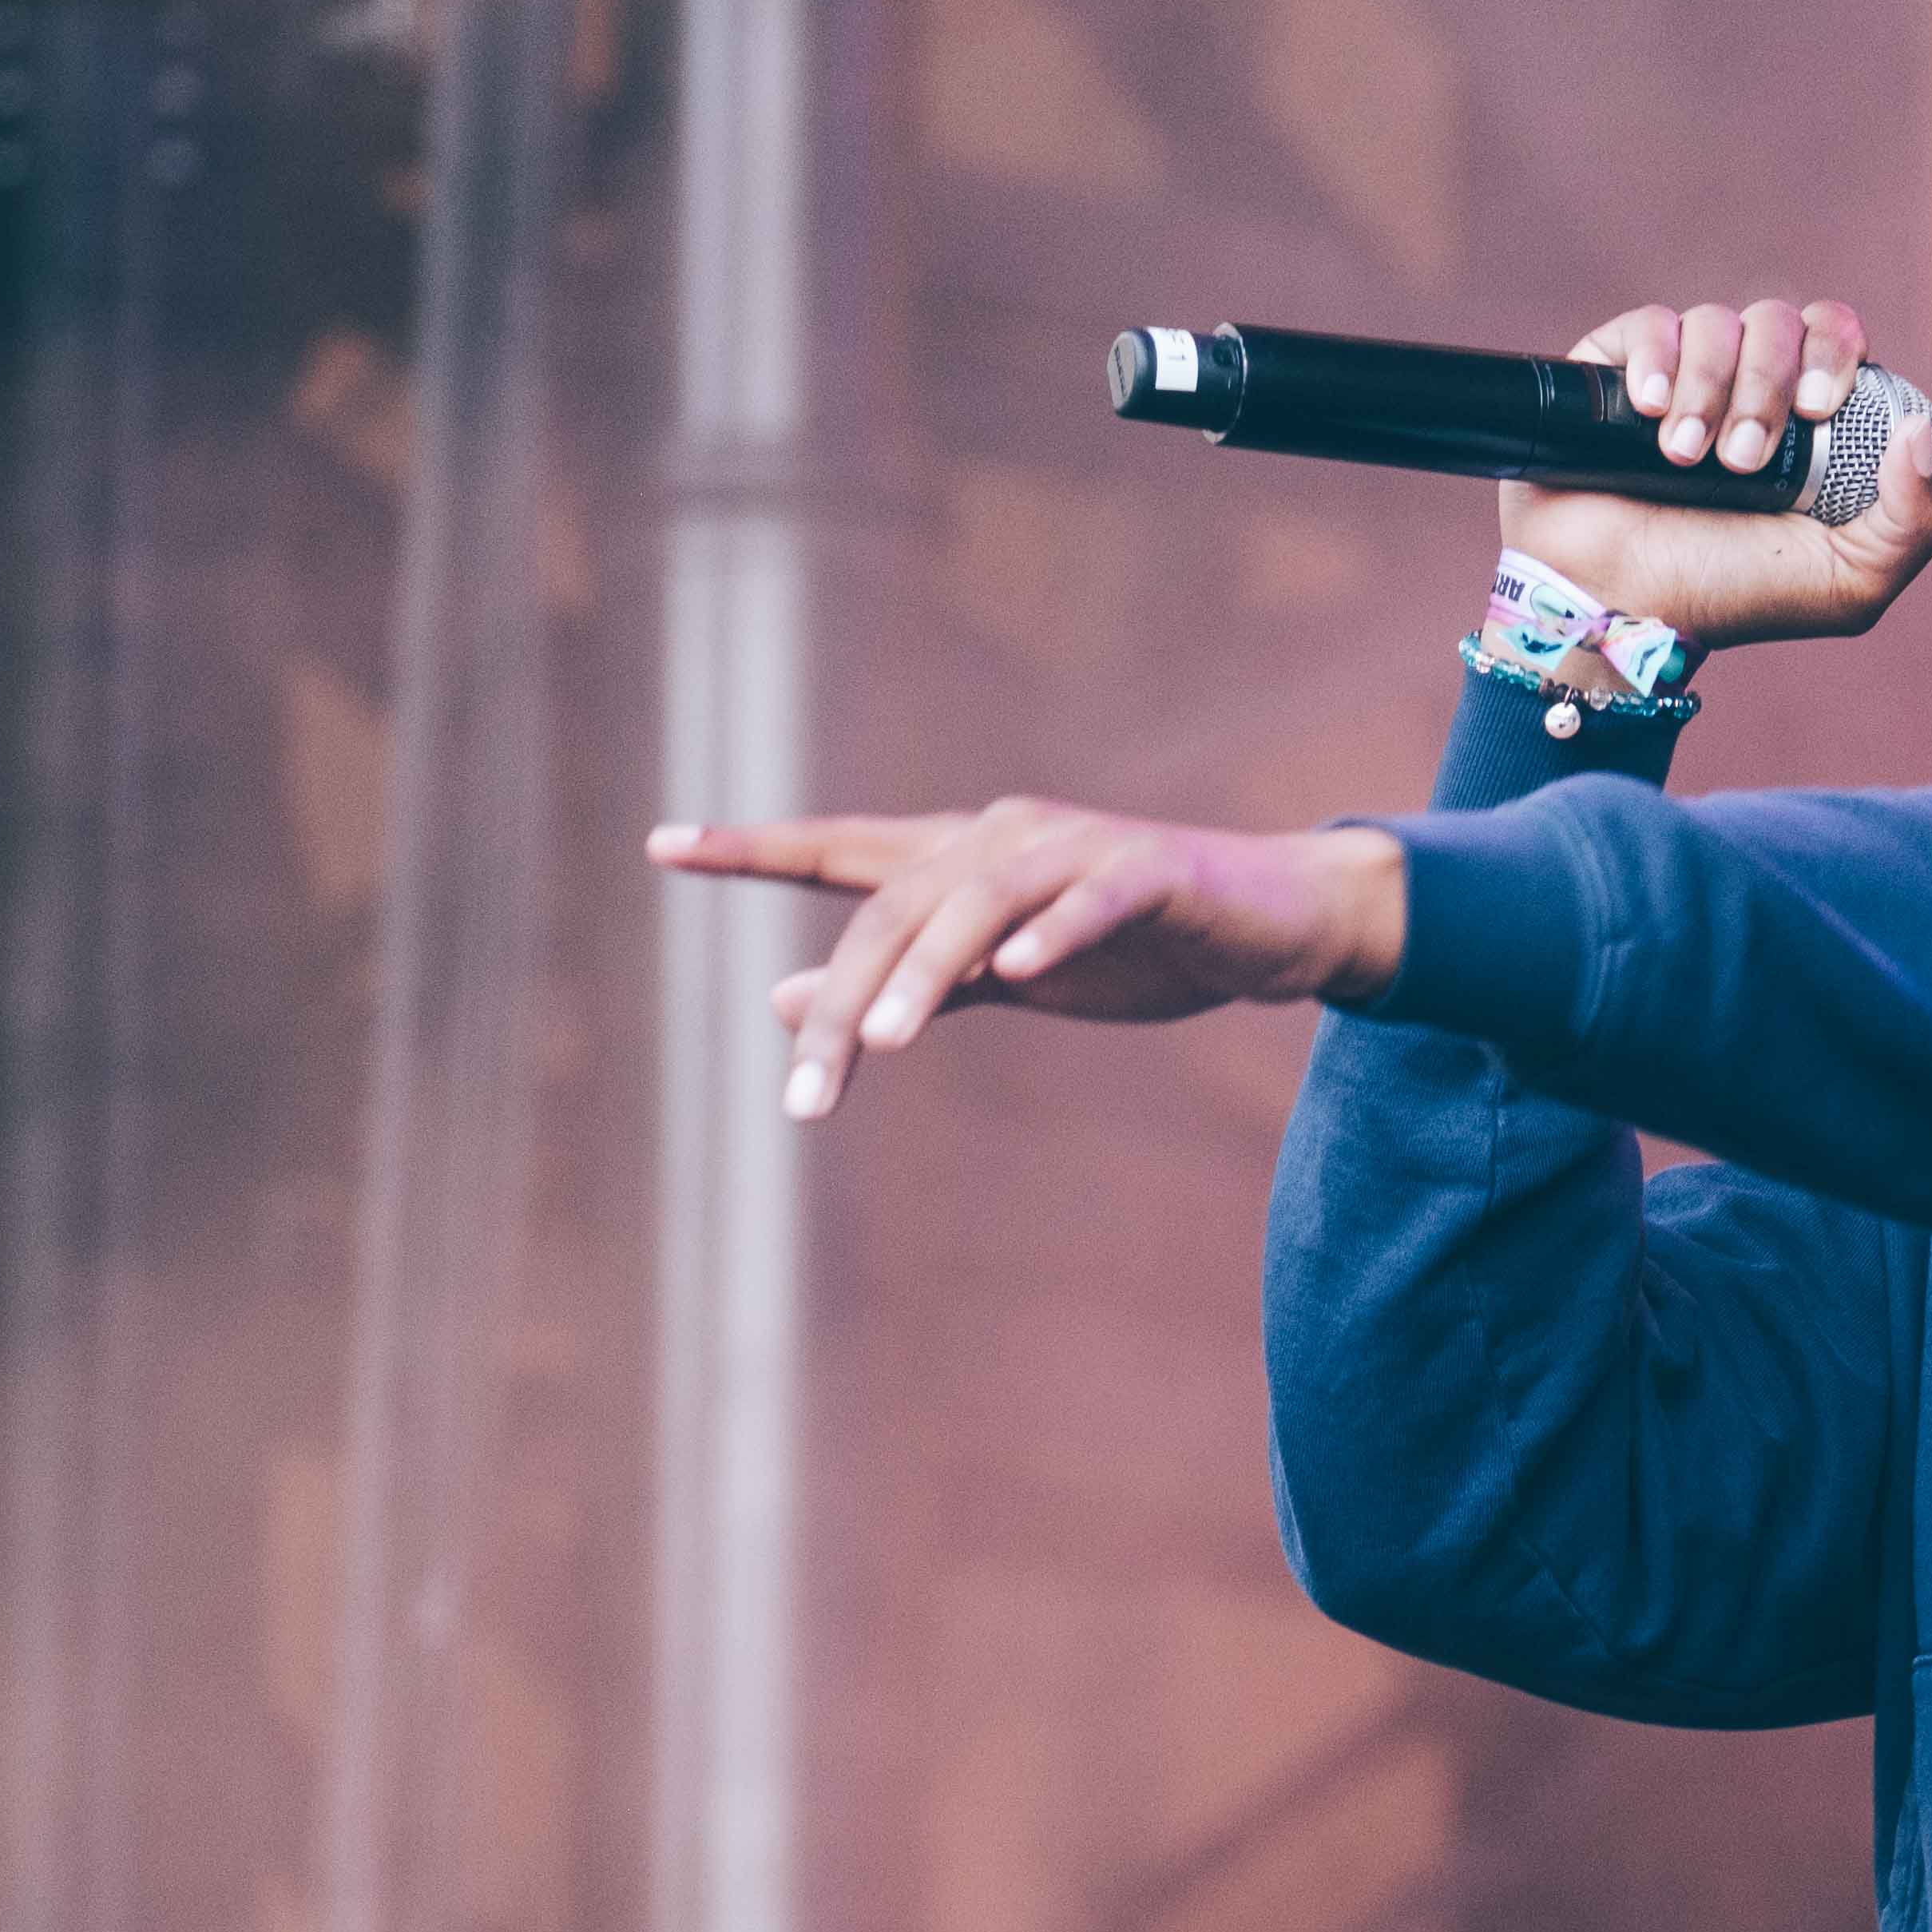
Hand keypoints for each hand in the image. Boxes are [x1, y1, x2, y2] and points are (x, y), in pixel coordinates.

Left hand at [646, 798, 1405, 1121]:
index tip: (662, 846)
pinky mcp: (1151, 870)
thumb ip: (903, 986)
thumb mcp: (1003, 976)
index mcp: (961, 861)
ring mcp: (1078, 849)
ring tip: (882, 1042)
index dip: (753, 848)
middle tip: (806, 1093)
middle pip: (896, 909)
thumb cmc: (1137, 947)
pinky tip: (1021, 968)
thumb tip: (778, 1002)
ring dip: (926, 971)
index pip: (839, 850)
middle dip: (844, 998)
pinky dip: (1054, 930)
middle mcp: (1003, 838)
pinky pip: (1091, 898)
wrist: (1269, 921)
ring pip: (978, 903)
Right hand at [1501, 293, 1931, 647]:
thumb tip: (1920, 431)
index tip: (1817, 410)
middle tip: (1743, 460)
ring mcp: (1683, 376)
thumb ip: (1916, 521)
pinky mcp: (1616, 372)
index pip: (1837, 338)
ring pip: (1715, 323)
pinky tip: (1648, 411)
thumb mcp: (1850, 583)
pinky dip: (1654, 361)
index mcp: (1810, 421)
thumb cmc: (1735, 597)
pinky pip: (1650, 324)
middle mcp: (1749, 386)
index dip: (1834, 355)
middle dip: (1767, 383)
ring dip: (1708, 390)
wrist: (1623, 607)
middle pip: (1780, 322)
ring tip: (1685, 457)